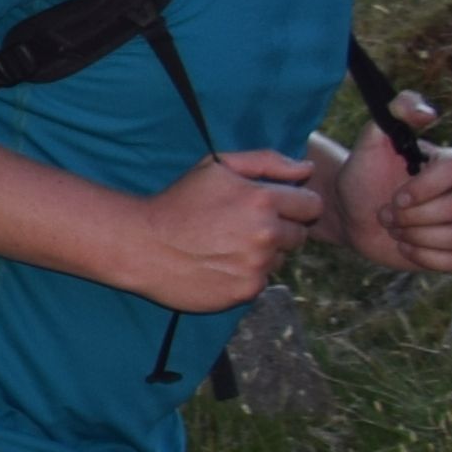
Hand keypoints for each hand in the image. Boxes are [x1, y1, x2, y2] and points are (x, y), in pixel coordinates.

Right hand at [129, 150, 325, 309]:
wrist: (141, 245)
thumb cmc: (178, 201)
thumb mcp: (216, 166)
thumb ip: (267, 161)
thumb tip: (308, 168)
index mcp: (262, 199)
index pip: (311, 204)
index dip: (294, 204)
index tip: (270, 207)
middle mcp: (265, 233)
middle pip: (300, 235)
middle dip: (279, 229)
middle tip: (242, 227)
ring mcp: (257, 265)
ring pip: (280, 259)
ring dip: (262, 253)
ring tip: (226, 246)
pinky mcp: (246, 290)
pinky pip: (261, 280)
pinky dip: (245, 274)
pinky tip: (219, 264)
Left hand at [327, 106, 451, 273]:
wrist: (352, 214)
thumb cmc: (364, 176)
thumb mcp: (371, 141)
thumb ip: (395, 114)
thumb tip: (427, 111)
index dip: (425, 187)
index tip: (395, 197)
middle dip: (414, 217)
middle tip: (387, 215)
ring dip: (417, 237)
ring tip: (395, 228)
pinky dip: (426, 257)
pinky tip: (406, 246)